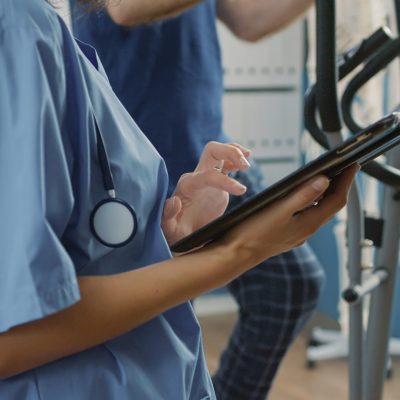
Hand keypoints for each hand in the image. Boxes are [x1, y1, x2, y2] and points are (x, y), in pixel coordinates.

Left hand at [162, 141, 250, 244]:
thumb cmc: (175, 233)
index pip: (209, 175)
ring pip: (220, 152)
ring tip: (247, 163)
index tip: (242, 191)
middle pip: (212, 151)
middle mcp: (196, 177)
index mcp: (188, 186)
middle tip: (246, 166)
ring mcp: (206, 177)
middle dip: (230, 152)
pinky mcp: (216, 181)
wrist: (182, 234)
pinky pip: (226, 162)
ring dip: (235, 151)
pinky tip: (245, 163)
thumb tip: (174, 201)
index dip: (226, 181)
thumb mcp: (169, 230)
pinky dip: (236, 158)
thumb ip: (168, 217)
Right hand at [218, 164, 358, 268]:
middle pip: (331, 206)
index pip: (336, 200)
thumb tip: (324, 181)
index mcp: (308, 224)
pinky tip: (305, 197)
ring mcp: (297, 233)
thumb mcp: (278, 211)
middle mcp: (306, 230)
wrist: (237, 254)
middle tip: (344, 168)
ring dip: (326, 195)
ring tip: (328, 178)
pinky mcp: (288, 234)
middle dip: (340, 186)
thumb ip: (302, 196)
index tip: (353, 165)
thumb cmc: (253, 233)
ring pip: (319, 211)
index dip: (346, 182)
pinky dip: (312, 203)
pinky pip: (307, 216)